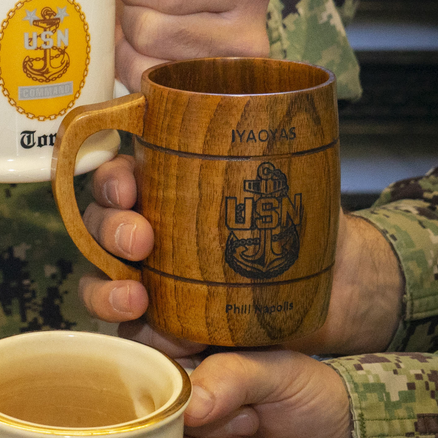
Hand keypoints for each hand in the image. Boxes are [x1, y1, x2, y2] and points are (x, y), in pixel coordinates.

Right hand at [77, 153, 402, 358]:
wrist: (337, 291)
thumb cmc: (305, 228)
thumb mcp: (284, 179)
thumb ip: (253, 150)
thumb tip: (229, 100)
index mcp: (165, 189)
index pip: (117, 177)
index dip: (111, 183)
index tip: (128, 190)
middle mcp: (148, 232)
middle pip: (100, 227)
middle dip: (109, 232)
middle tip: (140, 243)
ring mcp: (150, 281)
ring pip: (100, 281)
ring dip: (105, 289)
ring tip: (134, 299)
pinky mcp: (163, 328)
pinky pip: (131, 333)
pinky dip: (135, 334)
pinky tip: (158, 337)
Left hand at [113, 0, 274, 93]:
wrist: (199, 12)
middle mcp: (249, 37)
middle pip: (151, 29)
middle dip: (130, 11)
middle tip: (139, 2)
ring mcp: (226, 81)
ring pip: (143, 63)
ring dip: (128, 41)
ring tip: (145, 22)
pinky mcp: (200, 105)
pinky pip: (141, 88)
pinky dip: (130, 67)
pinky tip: (144, 49)